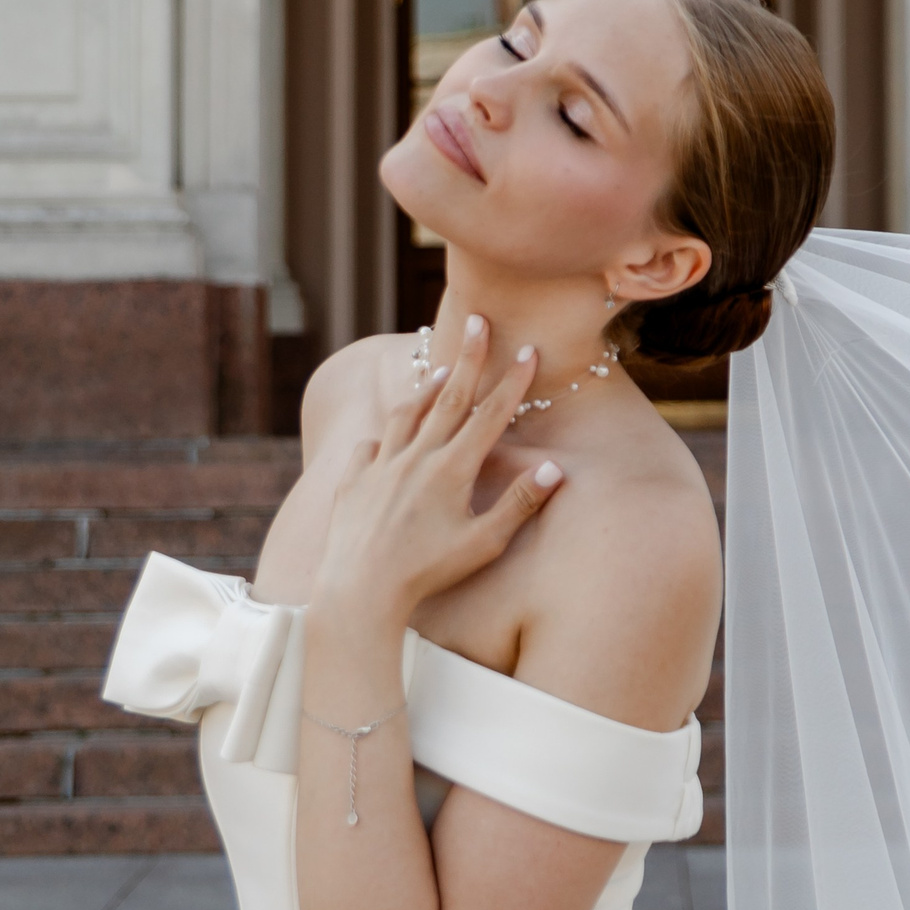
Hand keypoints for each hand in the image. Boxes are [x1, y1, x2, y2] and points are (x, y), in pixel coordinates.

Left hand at [315, 314, 565, 622]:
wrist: (360, 588)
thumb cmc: (428, 572)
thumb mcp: (484, 543)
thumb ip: (519, 504)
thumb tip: (555, 469)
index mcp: (453, 469)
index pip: (491, 415)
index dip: (513, 382)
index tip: (528, 350)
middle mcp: (417, 457)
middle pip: (449, 398)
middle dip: (469, 357)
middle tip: (479, 321)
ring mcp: (382, 465)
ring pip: (407, 415)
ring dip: (428, 389)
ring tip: (441, 370)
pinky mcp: (354, 481)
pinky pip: (371, 448)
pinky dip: (383, 436)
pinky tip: (386, 436)